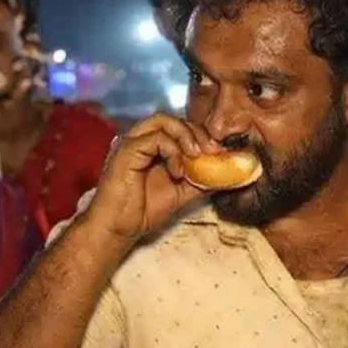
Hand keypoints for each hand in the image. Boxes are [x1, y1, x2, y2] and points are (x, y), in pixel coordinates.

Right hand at [84, 113, 219, 243]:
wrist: (120, 228)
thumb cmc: (143, 211)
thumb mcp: (183, 192)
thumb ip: (202, 177)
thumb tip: (227, 169)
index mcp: (151, 147)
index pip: (179, 127)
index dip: (201, 135)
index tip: (219, 152)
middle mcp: (140, 140)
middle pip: (173, 119)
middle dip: (198, 132)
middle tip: (213, 151)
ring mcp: (131, 143)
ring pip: (163, 120)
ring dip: (187, 135)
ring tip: (197, 155)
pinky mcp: (126, 151)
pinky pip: (155, 137)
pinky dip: (172, 150)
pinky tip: (177, 171)